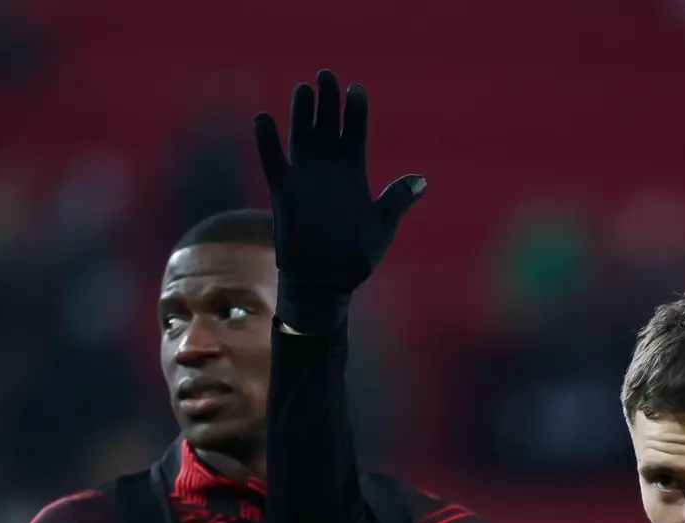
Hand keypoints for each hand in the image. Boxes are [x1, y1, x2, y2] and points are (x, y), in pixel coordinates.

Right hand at [253, 69, 425, 332]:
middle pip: (327, 125)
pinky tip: (263, 119)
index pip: (355, 131)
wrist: (325, 284)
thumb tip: (421, 180)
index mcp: (354, 173)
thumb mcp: (381, 226)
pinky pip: (272, 161)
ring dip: (301, 112)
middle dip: (328, 100)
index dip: (355, 110)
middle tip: (327, 75)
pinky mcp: (283, 192)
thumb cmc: (356, 258)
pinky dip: (266, 142)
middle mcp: (329, 169)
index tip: (356, 89)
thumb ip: (396, 200)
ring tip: (304, 88)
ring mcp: (305, 178)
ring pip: (301, 135)